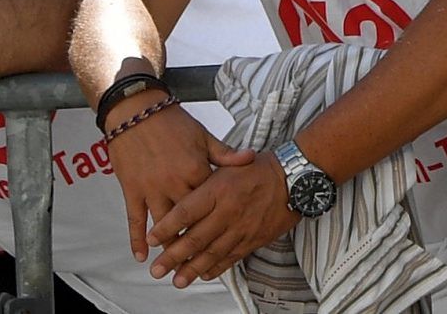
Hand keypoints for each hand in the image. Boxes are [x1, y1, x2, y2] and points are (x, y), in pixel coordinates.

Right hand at [108, 102, 218, 263]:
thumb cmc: (174, 124)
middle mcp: (175, 183)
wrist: (138, 113)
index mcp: (196, 169)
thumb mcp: (204, 136)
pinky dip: (136, 239)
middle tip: (198, 262)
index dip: (217, 219)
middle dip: (192, 241)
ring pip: (162, 225)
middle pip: (187, 220)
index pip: (210, 202)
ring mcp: (152, 189)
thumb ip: (225, 153)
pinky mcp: (133, 191)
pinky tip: (141, 256)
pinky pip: (135, 220)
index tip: (225, 236)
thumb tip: (251, 158)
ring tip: (173, 266)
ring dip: (167, 246)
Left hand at [148, 142, 290, 286]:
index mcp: (219, 188)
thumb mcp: (231, 166)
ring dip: (191, 269)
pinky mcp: (253, 239)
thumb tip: (181, 196)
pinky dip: (215, 268)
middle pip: (194, 238)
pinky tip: (204, 274)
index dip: (166, 227)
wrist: (295, 177)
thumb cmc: (260, 169)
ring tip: (176, 280)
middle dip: (172, 256)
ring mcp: (241, 228)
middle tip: (157, 269)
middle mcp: (228, 210)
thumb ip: (206, 181)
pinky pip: (230, 258)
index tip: (151, 238)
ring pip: (211, 253)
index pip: (186, 211)